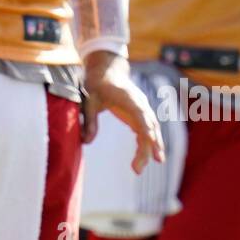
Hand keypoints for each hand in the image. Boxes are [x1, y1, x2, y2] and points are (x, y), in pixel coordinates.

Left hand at [82, 51, 164, 172]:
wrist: (106, 70)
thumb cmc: (96, 84)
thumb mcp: (89, 100)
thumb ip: (89, 120)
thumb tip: (86, 141)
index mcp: (128, 98)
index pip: (141, 115)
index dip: (146, 129)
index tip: (149, 141)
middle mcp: (139, 103)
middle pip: (149, 126)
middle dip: (148, 147)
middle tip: (137, 169)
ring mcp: (142, 108)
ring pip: (152, 129)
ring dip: (153, 146)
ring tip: (152, 164)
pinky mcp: (139, 114)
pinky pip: (147, 130)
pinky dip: (148, 142)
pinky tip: (147, 157)